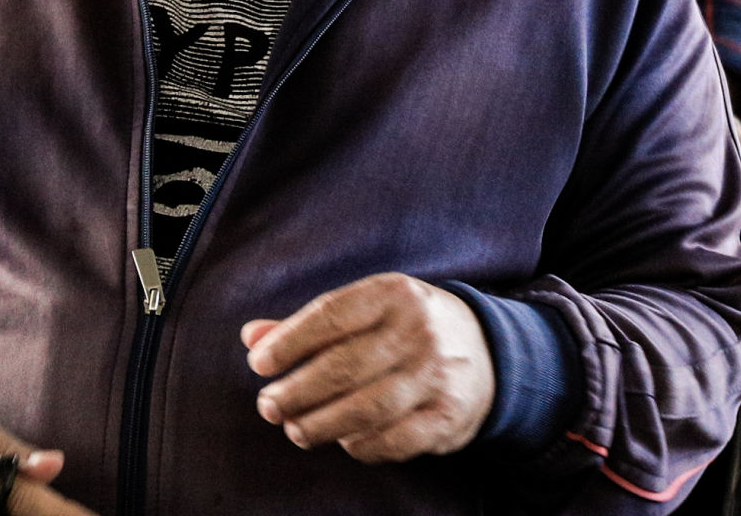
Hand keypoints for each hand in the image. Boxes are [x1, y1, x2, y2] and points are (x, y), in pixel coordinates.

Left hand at [243, 274, 494, 464]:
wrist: (488, 352)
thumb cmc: (407, 329)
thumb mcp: (368, 310)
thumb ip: (310, 325)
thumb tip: (251, 336)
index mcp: (394, 293)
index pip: (331, 315)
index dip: (289, 342)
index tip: (259, 364)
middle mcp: (419, 330)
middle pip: (343, 367)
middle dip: (296, 392)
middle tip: (269, 406)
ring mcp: (437, 374)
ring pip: (365, 408)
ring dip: (320, 425)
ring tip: (296, 429)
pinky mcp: (447, 416)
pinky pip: (392, 440)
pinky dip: (360, 445)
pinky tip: (343, 440)